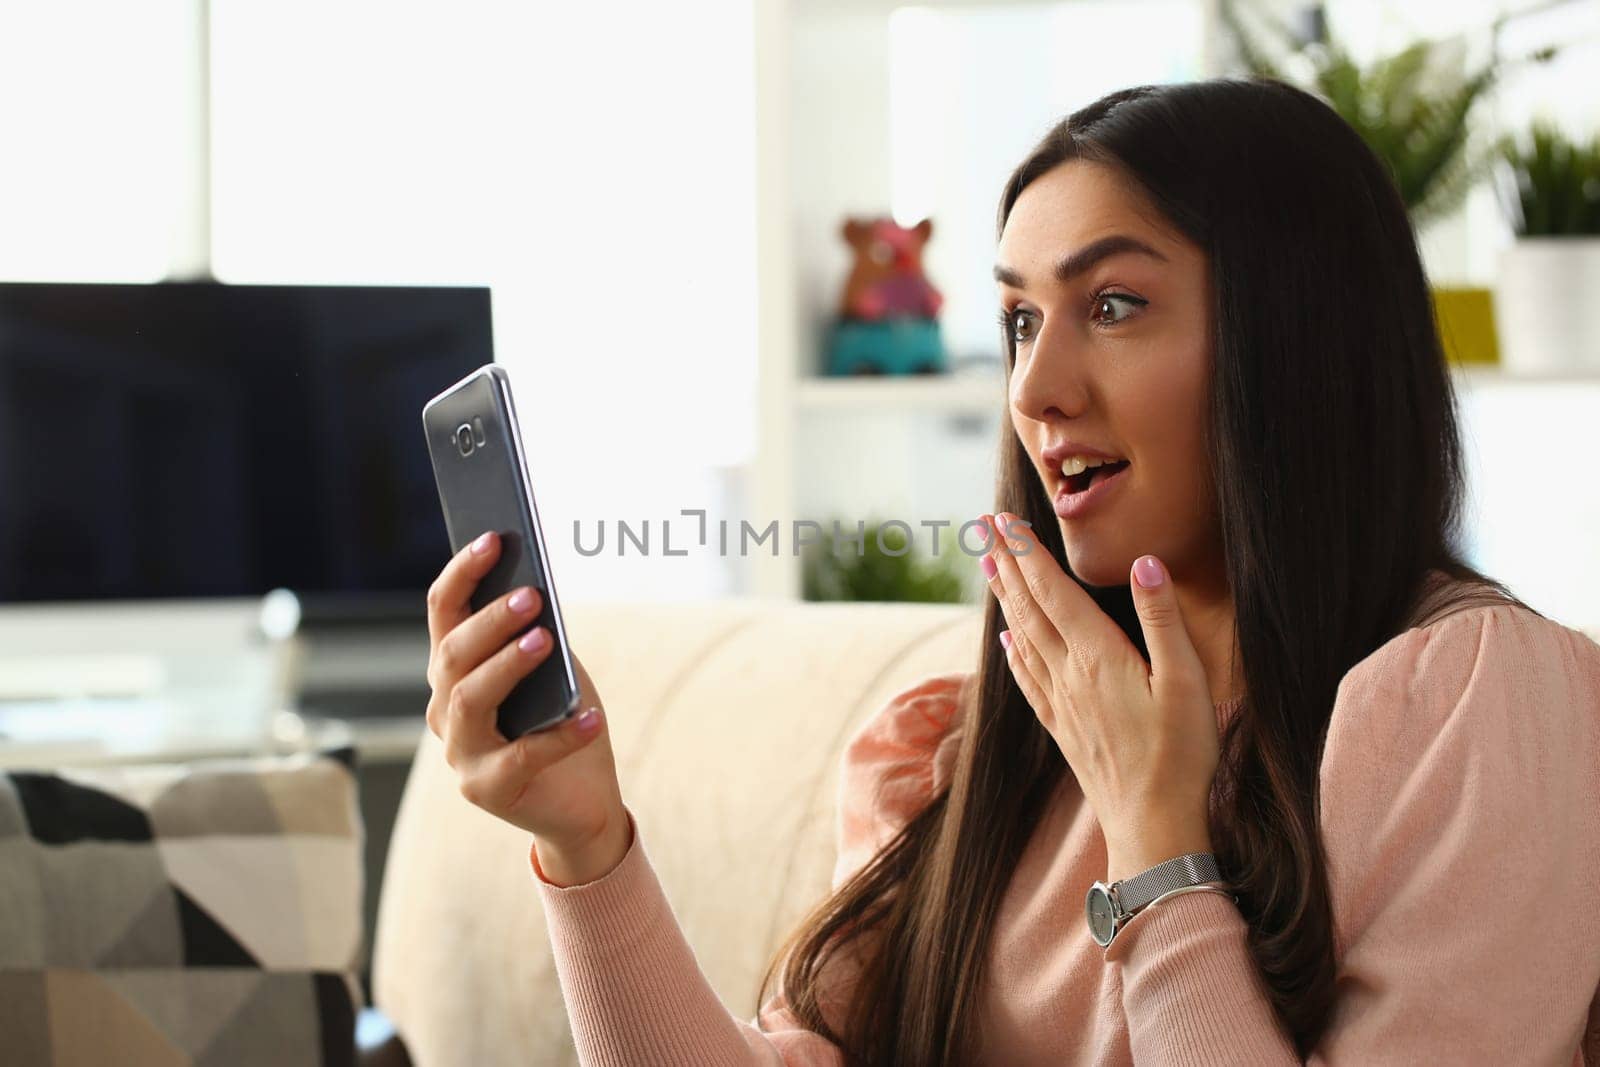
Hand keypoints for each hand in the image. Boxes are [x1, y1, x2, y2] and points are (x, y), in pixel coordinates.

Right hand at [425, 531, 628, 876]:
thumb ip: (539, 636)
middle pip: (453, 655)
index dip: (463, 574)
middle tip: (530, 596)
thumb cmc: (562, 721)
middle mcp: (444, 709)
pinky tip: (593, 717)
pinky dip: (561, 734)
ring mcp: (460, 753)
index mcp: (453, 671)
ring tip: (546, 641)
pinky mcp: (487, 790)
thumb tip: (536, 591)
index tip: (493, 538)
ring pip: (470, 700)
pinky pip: (523, 756)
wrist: (581, 800)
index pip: (443, 612)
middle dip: (490, 622)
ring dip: (508, 665)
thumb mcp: (553, 670)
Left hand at [979, 513, 1217, 879]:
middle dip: (1006, 564)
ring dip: (1005, 598)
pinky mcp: (1063, 727)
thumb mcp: (1186, 682)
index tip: (1004, 521)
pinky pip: (1028, 677)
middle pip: (1029, 607)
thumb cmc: (1180, 755)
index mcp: (1098, 656)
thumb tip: (1144, 562)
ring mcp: (1062, 703)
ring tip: (988, 567)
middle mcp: (1069, 674)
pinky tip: (1007, 639)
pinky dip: (1013, 650)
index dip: (1027, 553)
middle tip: (983, 529)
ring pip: (1023, 637)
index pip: (1053, 591)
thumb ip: (1163, 620)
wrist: (1153, 826)